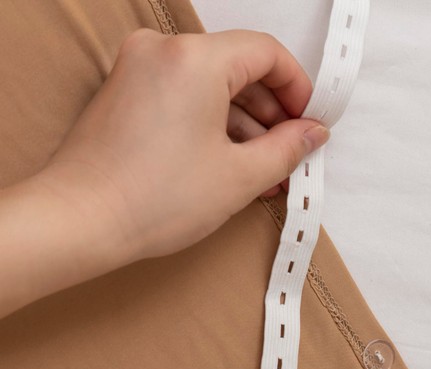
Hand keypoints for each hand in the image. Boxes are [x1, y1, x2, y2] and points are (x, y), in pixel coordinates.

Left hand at [34, 28, 328, 266]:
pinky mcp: (126, 93)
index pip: (266, 52)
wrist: (82, 221)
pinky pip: (184, 98)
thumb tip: (312, 133)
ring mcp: (139, 69)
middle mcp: (163, 50)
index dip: (298, 89)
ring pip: (212, 86)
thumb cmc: (155, 198)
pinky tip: (232, 167)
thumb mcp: (240, 176)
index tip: (311, 123)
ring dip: (245, 127)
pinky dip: (213, 126)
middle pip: (239, 69)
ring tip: (265, 175)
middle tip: (292, 156)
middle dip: (272, 115)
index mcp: (196, 59)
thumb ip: (287, 149)